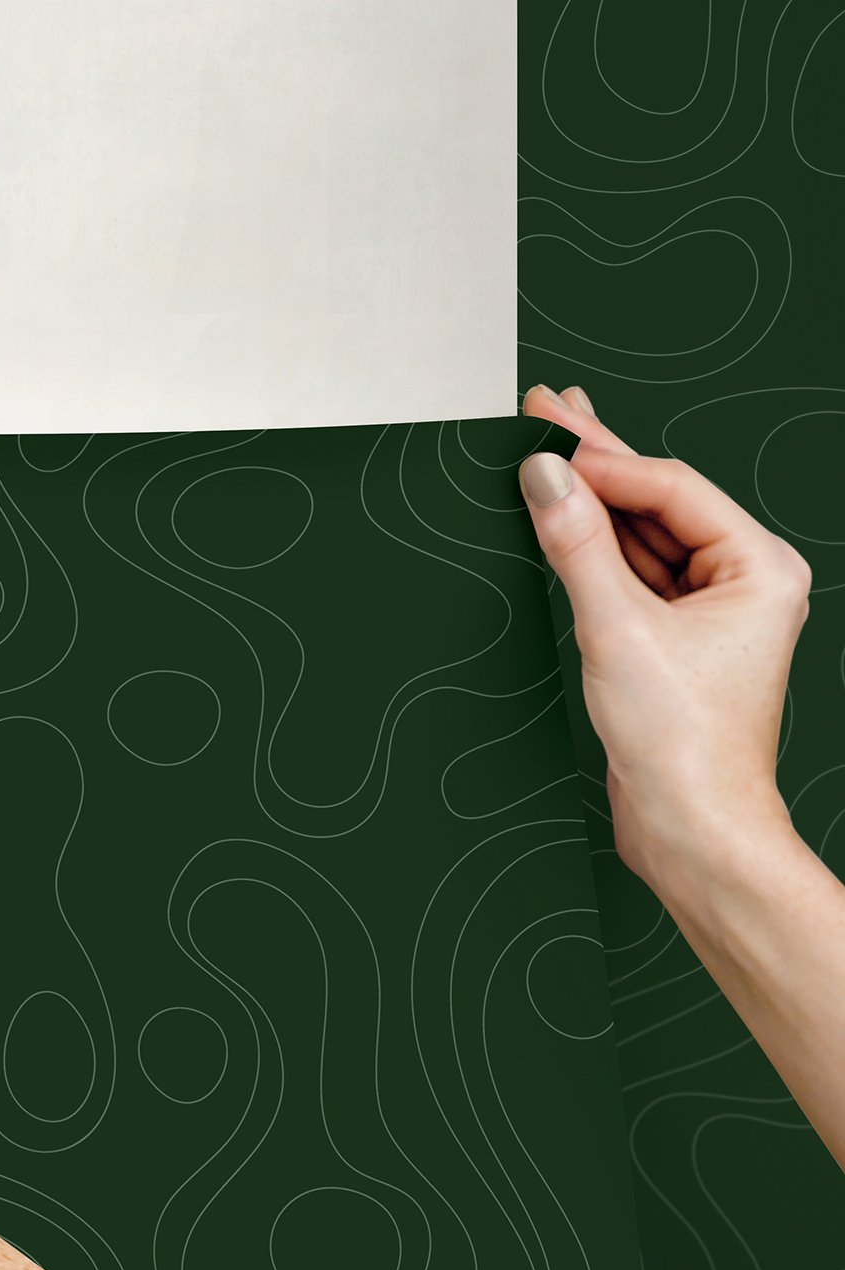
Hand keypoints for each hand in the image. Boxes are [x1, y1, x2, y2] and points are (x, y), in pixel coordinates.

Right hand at [517, 383, 811, 895]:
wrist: (690, 828)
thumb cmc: (684, 745)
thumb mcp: (618, 630)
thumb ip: (577, 546)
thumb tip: (545, 478)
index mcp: (759, 568)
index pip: (670, 489)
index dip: (603, 460)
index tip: (543, 434)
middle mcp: (742, 584)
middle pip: (657, 504)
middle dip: (598, 460)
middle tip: (546, 408)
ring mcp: (708, 615)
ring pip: (641, 540)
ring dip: (590, 504)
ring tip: (545, 452)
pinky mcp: (673, 646)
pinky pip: (629, 580)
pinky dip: (592, 553)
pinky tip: (562, 522)